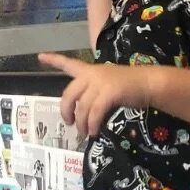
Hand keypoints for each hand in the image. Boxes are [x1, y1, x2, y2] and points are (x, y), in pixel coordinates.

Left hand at [37, 54, 152, 137]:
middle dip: (66, 110)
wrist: (149, 83)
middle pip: (69, 93)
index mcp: (91, 70)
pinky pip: (94, 113)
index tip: (40, 57)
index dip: (54, 60)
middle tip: (69, 123)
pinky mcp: (109, 93)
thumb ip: (95, 95)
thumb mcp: (109, 86)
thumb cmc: (131, 85)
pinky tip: (94, 132)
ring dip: (82, 123)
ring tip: (85, 133)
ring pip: (82, 107)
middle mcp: (93, 74)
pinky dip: (92, 124)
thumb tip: (85, 116)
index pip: (69, 64)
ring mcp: (100, 83)